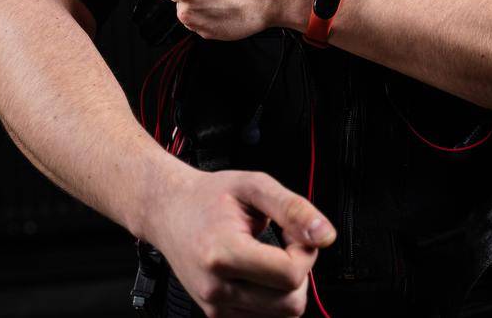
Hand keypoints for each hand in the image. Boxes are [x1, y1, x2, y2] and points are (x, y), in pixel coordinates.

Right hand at [142, 164, 331, 316]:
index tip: (293, 234)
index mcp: (223, 253)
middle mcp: (216, 287)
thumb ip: (293, 209)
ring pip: (281, 314)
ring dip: (286, 286)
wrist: (167, 210)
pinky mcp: (216, 314)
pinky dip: (271, 297)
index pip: (291, 275)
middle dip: (298, 272)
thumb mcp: (253, 186)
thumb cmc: (207, 197)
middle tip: (283, 244)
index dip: (305, 253)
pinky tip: (259, 272)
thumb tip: (325, 235)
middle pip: (291, 303)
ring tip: (269, 256)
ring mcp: (215, 305)